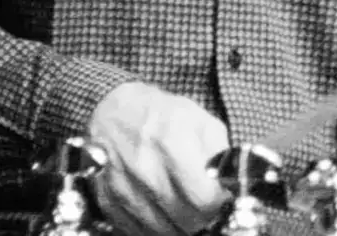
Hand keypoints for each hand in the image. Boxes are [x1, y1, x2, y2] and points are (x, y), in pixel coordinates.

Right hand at [86, 81, 229, 235]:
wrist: (114, 112)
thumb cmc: (164, 117)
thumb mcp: (201, 123)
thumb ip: (221, 158)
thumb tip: (229, 192)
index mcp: (172, 141)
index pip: (204, 199)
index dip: (218, 205)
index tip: (219, 199)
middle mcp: (144, 165)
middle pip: (186, 219)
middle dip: (201, 217)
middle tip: (203, 206)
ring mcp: (122, 185)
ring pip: (163, 230)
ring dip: (179, 225)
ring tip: (183, 207)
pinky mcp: (107, 199)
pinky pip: (138, 231)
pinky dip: (154, 227)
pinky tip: (162, 211)